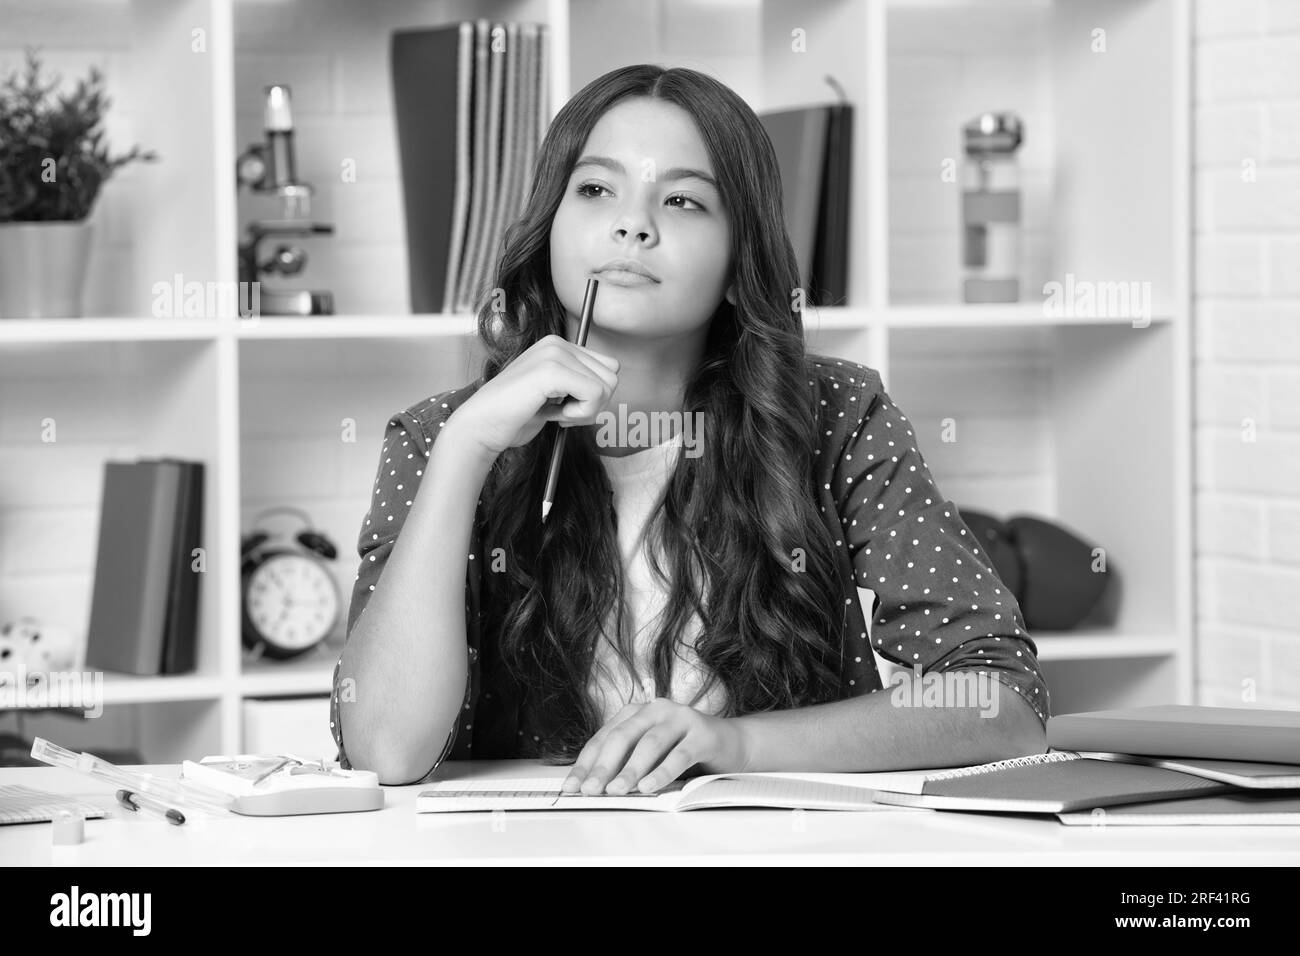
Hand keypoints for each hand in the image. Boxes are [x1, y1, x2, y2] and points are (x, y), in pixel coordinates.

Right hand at [444, 334, 619, 459]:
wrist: (482, 427)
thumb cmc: (515, 417)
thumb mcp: (555, 395)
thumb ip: (579, 384)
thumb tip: (611, 385)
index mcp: (558, 346)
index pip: (609, 367)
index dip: (594, 396)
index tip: (567, 407)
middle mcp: (557, 343)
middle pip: (612, 376)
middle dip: (594, 404)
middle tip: (562, 414)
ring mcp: (554, 353)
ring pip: (607, 386)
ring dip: (586, 410)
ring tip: (555, 413)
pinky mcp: (552, 370)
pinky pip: (595, 395)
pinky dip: (580, 414)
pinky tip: (553, 416)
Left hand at [560, 698, 751, 795]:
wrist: (730, 744)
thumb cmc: (683, 750)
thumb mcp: (650, 755)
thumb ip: (626, 763)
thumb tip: (594, 786)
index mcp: (637, 712)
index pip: (604, 737)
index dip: (587, 763)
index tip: (573, 786)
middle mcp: (656, 709)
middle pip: (623, 736)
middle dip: (604, 765)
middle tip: (591, 789)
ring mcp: (680, 718)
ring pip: (650, 743)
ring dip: (631, 769)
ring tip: (617, 790)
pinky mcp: (702, 733)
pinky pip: (679, 754)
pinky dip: (662, 771)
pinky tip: (649, 786)